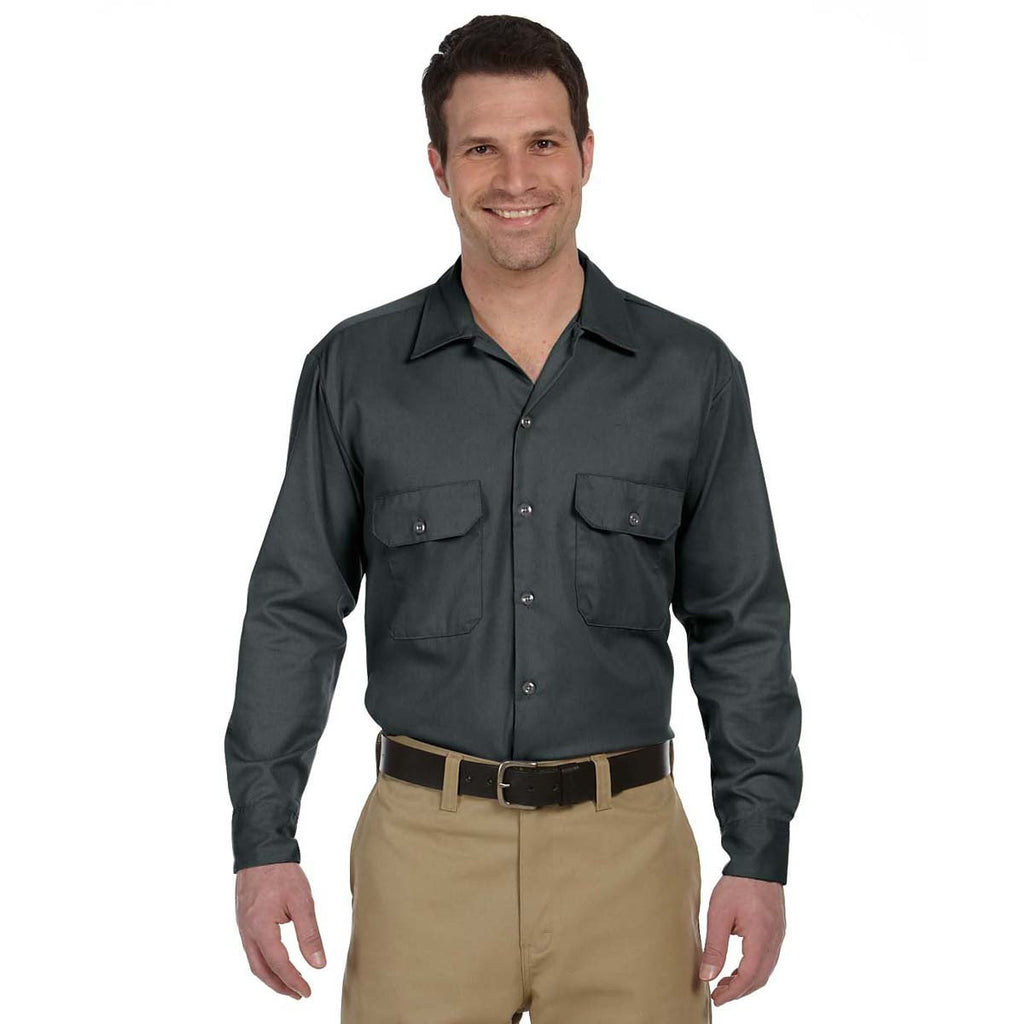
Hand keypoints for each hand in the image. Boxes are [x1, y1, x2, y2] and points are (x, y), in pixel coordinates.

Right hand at [234, 862, 326, 998]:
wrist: (261, 850)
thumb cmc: (282, 872)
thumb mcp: (302, 902)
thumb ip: (310, 935)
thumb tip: (319, 965)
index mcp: (260, 928)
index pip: (278, 964)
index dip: (294, 981)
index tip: (308, 992)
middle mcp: (247, 931)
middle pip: (261, 969)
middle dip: (280, 985)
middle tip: (298, 994)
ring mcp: (243, 926)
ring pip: (255, 961)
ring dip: (271, 976)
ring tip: (289, 983)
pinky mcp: (244, 919)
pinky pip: (252, 949)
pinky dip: (265, 962)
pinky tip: (276, 961)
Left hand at [698, 874, 785, 1005]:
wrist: (757, 861)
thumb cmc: (737, 885)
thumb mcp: (719, 914)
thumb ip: (714, 947)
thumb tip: (707, 976)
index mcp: (761, 938)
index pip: (748, 976)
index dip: (732, 992)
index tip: (716, 998)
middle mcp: (774, 940)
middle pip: (759, 978)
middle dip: (739, 991)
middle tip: (718, 994)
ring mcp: (778, 936)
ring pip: (765, 970)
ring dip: (747, 981)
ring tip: (725, 983)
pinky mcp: (777, 930)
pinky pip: (768, 958)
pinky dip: (754, 969)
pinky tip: (738, 967)